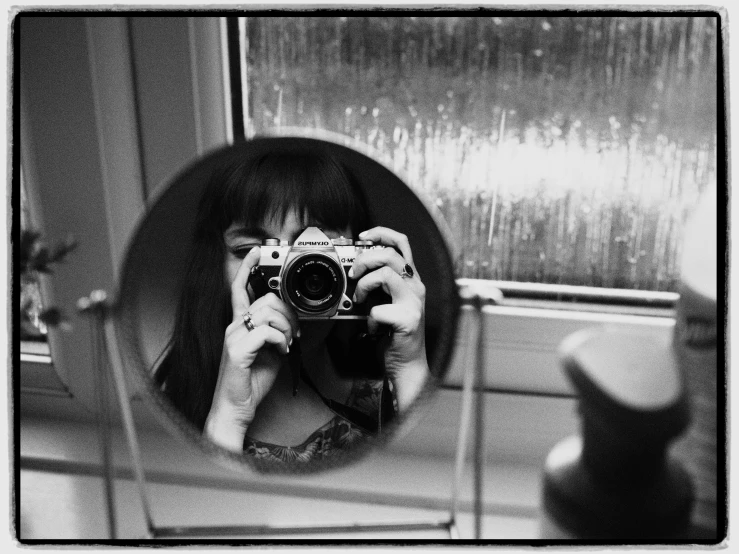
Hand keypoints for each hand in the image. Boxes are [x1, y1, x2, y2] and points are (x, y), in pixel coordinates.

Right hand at [204, 247, 299, 450]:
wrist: (236, 408)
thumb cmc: (250, 381)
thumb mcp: (269, 351)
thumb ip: (275, 332)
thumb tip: (290, 323)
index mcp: (239, 324)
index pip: (240, 288)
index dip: (247, 268)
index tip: (257, 252)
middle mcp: (233, 326)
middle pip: (266, 299)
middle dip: (288, 313)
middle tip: (293, 332)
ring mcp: (233, 337)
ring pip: (268, 313)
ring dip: (287, 328)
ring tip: (287, 344)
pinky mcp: (237, 350)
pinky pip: (267, 331)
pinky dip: (281, 340)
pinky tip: (282, 351)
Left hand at [350, 227, 428, 411]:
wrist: (407, 364)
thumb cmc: (393, 333)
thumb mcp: (385, 300)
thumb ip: (376, 283)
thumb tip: (354, 267)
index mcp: (410, 279)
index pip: (402, 243)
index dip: (382, 233)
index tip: (362, 236)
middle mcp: (416, 286)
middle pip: (391, 254)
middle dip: (365, 259)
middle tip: (354, 273)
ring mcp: (414, 303)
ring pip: (386, 274)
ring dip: (365, 285)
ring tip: (360, 299)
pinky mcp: (408, 320)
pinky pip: (378, 309)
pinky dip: (368, 319)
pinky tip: (373, 329)